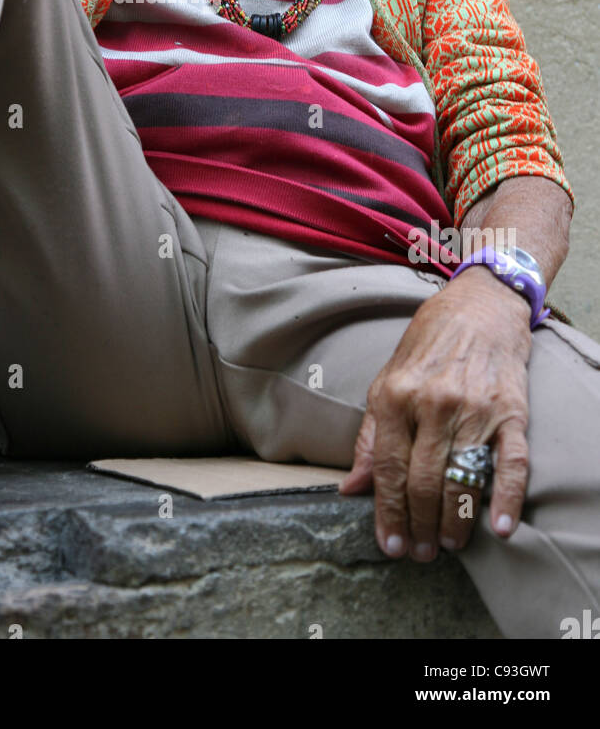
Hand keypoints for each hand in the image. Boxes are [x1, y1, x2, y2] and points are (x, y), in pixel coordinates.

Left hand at [339, 267, 531, 560]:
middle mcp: (433, 404)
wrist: (478, 307)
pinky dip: (506, 499)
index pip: (389, 469)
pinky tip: (499, 528)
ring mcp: (474, 408)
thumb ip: (370, 438)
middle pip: (424, 481)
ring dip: (455, 522)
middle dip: (419, 525)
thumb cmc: (426, 347)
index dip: (387, 512)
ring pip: (462, 479)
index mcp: (395, 397)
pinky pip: (510, 464)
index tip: (389, 544)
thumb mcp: (385, 382)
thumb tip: (349, 487)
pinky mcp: (510, 412)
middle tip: (420, 552)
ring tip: (449, 543)